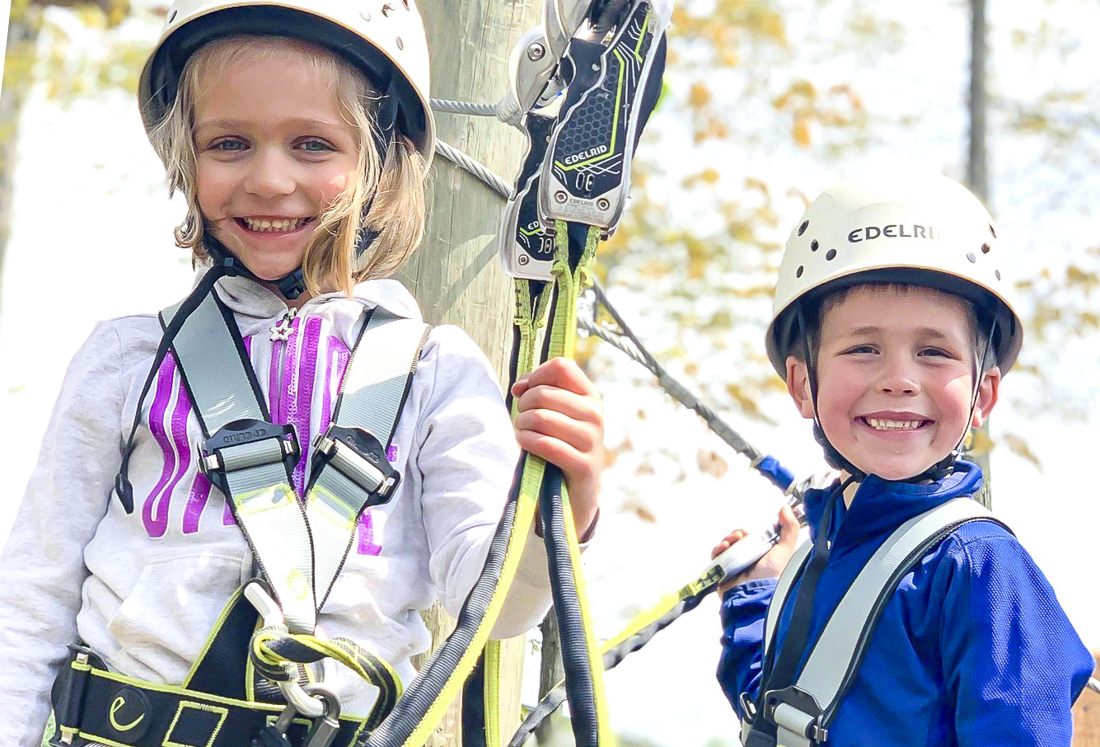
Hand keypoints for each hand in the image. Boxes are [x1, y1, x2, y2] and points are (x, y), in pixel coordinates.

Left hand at [512, 357, 603, 539]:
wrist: (577, 490)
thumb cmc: (560, 443)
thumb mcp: (556, 413)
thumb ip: (538, 390)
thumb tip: (519, 386)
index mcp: (590, 395)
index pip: (561, 366)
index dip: (536, 375)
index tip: (525, 391)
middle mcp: (595, 413)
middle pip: (543, 393)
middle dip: (523, 406)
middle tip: (522, 419)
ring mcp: (592, 439)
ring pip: (541, 417)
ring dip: (522, 425)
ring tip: (523, 433)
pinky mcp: (584, 465)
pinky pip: (546, 444)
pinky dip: (527, 442)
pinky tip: (525, 443)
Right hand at [711, 505, 799, 594]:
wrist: (753, 593)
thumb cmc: (771, 574)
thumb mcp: (785, 550)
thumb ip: (789, 528)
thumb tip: (785, 508)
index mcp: (762, 554)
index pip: (753, 536)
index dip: (751, 531)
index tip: (752, 529)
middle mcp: (747, 558)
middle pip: (738, 538)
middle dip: (738, 534)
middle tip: (741, 536)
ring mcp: (734, 564)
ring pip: (727, 544)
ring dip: (728, 539)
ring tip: (732, 542)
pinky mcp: (722, 569)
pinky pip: (716, 554)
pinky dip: (718, 549)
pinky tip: (723, 548)